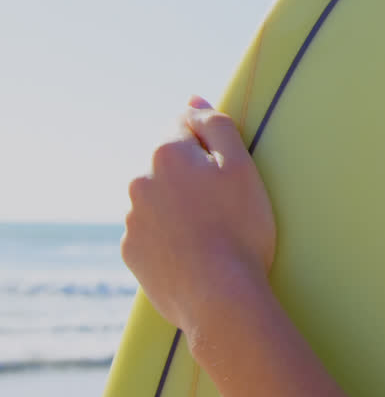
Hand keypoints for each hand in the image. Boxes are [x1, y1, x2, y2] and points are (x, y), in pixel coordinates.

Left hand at [122, 95, 277, 333]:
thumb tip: (193, 99)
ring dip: (180, 205)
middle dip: (193, 175)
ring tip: (213, 232)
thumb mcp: (242, 166)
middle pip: (170, 164)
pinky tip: (196, 252)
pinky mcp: (132, 252)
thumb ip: (217, 125)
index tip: (229, 170)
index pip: (186, 126)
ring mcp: (131, 219)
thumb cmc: (239, 228)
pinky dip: (170, 236)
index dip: (212, 145)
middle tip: (227, 204)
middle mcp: (139, 181)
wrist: (220, 296)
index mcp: (166, 153)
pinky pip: (152, 232)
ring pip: (159, 198)